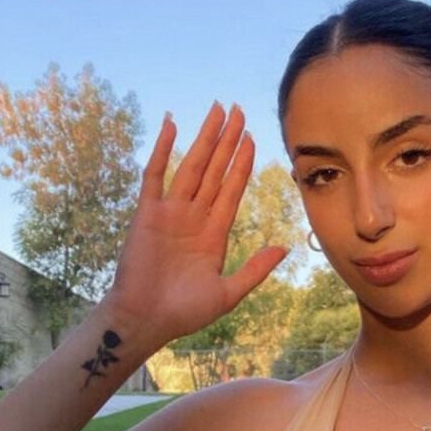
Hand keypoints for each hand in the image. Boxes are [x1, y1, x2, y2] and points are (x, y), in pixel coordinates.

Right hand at [104, 101, 288, 342]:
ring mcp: (170, 213)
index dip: (243, 163)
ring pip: (192, 166)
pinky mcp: (147, 214)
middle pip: (215, 170)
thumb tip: (284, 248)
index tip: (253, 138)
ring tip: (217, 110)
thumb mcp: (229, 292)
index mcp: (214, 234)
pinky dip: (162, 150)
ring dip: (205, 138)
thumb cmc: (185, 313)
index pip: (232, 189)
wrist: (147, 320)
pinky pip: (155, 175)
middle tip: (239, 110)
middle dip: (227, 141)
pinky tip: (172, 125)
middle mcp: (194, 218)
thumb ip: (255, 269)